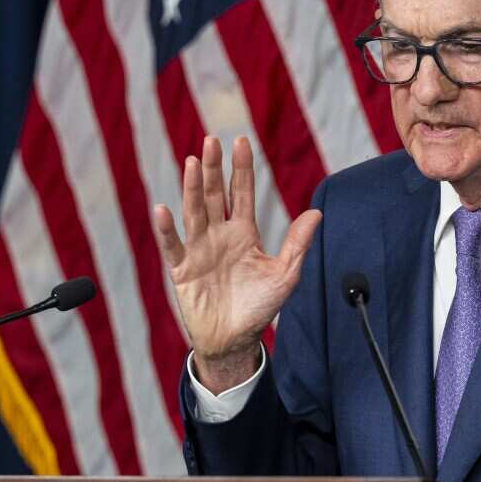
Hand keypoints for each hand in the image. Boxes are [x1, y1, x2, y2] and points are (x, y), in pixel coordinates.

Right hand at [153, 136, 321, 391]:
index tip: (241, 141)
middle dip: (214, 168)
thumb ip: (297, 243)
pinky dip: (166, 228)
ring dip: (192, 187)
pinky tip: (163, 209)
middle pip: (214, 195)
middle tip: (212, 141)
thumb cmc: (259, 307)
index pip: (241, 193)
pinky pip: (172, 245)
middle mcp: (219, 235)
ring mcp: (198, 249)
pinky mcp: (182, 269)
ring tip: (193, 162)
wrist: (234, 340)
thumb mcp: (285, 275)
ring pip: (194, 212)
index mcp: (243, 232)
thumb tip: (317, 212)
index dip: (241, 168)